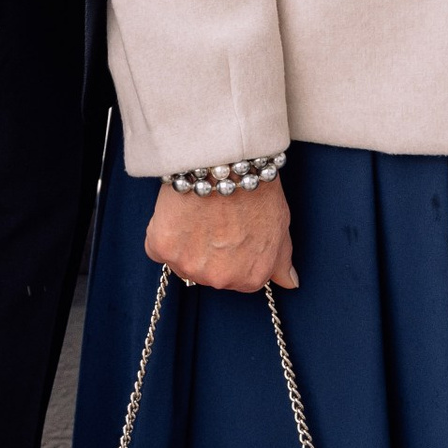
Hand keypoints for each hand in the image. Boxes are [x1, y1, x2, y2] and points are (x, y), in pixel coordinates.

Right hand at [144, 178, 295, 291]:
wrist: (227, 163)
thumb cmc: (257, 190)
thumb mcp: (280, 227)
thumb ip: (280, 261)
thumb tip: (290, 283)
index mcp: (251, 278)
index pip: (237, 278)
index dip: (232, 253)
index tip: (231, 233)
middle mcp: (220, 279)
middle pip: (207, 274)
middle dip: (209, 252)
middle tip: (214, 220)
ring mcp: (190, 267)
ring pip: (181, 263)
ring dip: (185, 245)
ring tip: (198, 214)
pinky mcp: (163, 249)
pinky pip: (156, 249)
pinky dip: (162, 234)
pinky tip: (178, 213)